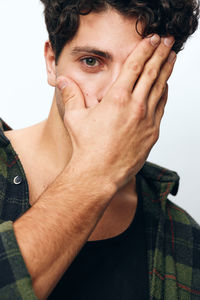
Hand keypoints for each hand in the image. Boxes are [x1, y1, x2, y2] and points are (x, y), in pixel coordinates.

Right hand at [56, 34, 175, 188]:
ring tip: (172, 58)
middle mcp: (135, 107)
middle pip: (152, 73)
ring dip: (166, 71)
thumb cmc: (86, 148)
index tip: (152, 39)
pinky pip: (161, 108)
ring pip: (160, 89)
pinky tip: (165, 87)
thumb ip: (71, 96)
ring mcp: (147, 120)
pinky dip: (164, 94)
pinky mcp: (152, 133)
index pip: (134, 67)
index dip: (144, 50)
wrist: (99, 174)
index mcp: (117, 99)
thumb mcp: (75, 118)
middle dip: (161, 53)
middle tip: (168, 40)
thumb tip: (63, 81)